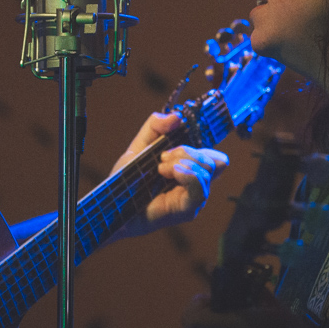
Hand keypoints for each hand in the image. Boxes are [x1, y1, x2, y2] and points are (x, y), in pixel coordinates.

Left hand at [112, 112, 229, 237]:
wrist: (113, 206)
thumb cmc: (127, 180)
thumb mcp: (139, 146)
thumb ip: (155, 127)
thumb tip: (176, 117)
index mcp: (190, 168)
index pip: (215, 156)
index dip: (203, 143)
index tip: (174, 142)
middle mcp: (196, 183)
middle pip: (215, 160)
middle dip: (188, 151)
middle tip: (162, 157)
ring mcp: (194, 197)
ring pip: (209, 170)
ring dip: (183, 161)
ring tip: (160, 168)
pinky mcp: (188, 210)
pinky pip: (200, 190)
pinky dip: (188, 175)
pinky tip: (170, 172)